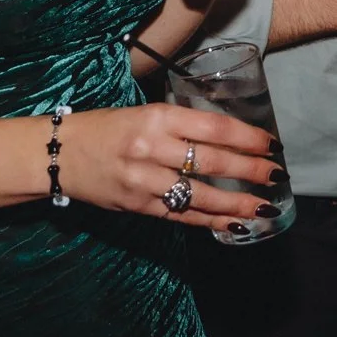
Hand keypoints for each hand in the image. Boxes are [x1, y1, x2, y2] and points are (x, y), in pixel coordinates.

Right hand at [60, 103, 281, 233]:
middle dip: (250, 171)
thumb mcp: (144, 113)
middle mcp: (152, 148)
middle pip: (212, 162)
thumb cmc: (107, 128)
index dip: (247, 138)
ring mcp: (144, 181)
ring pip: (200, 195)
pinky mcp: (137, 206)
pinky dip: (209, 221)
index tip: (271, 145)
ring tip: (263, 207)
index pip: (213, 128)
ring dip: (236, 203)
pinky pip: (181, 216)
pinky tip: (232, 224)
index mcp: (157, 117)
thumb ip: (180, 125)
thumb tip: (228, 138)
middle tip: (276, 176)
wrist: (60, 153)